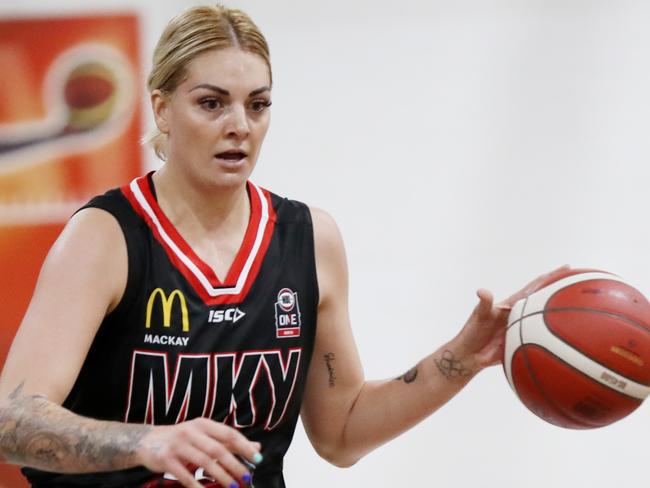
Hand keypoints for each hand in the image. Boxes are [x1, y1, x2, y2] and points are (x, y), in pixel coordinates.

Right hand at [135, 418, 261, 487]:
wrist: (147, 441)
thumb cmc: (181, 439)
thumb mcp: (204, 435)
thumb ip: (228, 441)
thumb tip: (256, 448)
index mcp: (203, 424)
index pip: (229, 434)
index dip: (244, 446)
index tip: (257, 459)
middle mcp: (191, 432)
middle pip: (218, 449)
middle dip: (235, 465)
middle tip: (247, 478)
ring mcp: (178, 445)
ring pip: (205, 462)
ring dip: (221, 476)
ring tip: (232, 486)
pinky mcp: (166, 459)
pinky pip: (185, 475)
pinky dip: (197, 485)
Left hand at [449, 265, 570, 372]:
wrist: (469, 355)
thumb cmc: (472, 332)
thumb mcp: (479, 316)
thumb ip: (484, 304)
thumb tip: (482, 291)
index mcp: (511, 304)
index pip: (534, 287)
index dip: (549, 277)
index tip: (566, 268)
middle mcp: (519, 314)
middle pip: (543, 300)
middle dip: (560, 290)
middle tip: (579, 282)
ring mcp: (522, 328)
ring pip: (545, 319)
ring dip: (560, 313)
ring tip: (580, 308)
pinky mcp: (523, 342)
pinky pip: (543, 339)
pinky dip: (554, 338)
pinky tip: (568, 342)